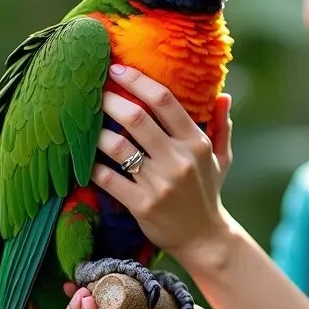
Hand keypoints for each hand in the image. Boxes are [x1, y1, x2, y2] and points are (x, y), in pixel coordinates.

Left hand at [92, 64, 232, 265]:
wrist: (205, 238)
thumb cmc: (208, 192)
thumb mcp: (221, 158)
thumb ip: (221, 125)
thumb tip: (224, 95)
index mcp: (196, 142)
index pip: (164, 101)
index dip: (137, 81)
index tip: (117, 70)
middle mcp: (179, 160)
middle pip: (136, 118)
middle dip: (110, 100)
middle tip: (93, 93)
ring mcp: (160, 183)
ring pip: (118, 147)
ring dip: (96, 133)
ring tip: (85, 125)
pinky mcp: (142, 205)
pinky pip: (108, 179)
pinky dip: (92, 166)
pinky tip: (85, 159)